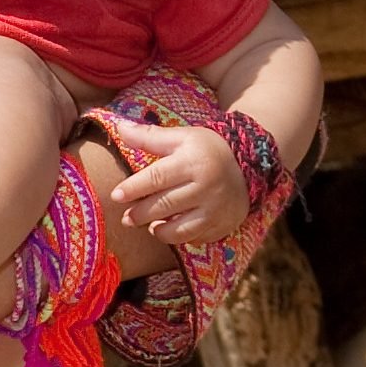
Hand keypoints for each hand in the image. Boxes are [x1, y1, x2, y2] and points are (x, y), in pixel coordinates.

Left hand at [105, 121, 247, 244]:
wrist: (250, 166)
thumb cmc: (206, 150)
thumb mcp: (181, 137)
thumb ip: (149, 136)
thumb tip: (119, 127)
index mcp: (193, 162)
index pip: (157, 178)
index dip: (133, 188)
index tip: (115, 196)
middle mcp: (207, 188)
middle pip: (164, 206)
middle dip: (140, 214)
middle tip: (126, 217)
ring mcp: (216, 210)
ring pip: (179, 229)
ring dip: (157, 231)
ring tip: (146, 225)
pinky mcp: (223, 226)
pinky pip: (194, 238)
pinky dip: (177, 237)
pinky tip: (167, 230)